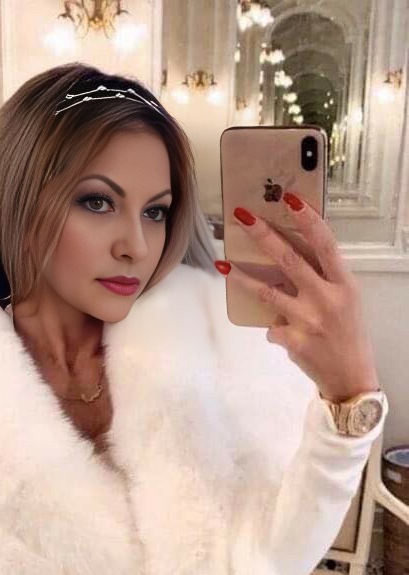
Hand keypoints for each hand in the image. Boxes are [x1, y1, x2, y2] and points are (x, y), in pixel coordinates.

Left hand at [217, 193, 379, 402]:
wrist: (350, 376)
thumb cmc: (348, 333)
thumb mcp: (347, 300)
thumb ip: (324, 279)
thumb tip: (289, 257)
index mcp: (343, 284)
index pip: (325, 244)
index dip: (308, 220)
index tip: (289, 198)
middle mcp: (326, 298)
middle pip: (289, 260)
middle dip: (263, 235)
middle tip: (242, 217)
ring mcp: (307, 320)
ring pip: (267, 292)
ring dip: (242, 278)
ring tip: (223, 264)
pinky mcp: (292, 340)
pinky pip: (271, 327)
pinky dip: (273, 328)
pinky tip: (283, 334)